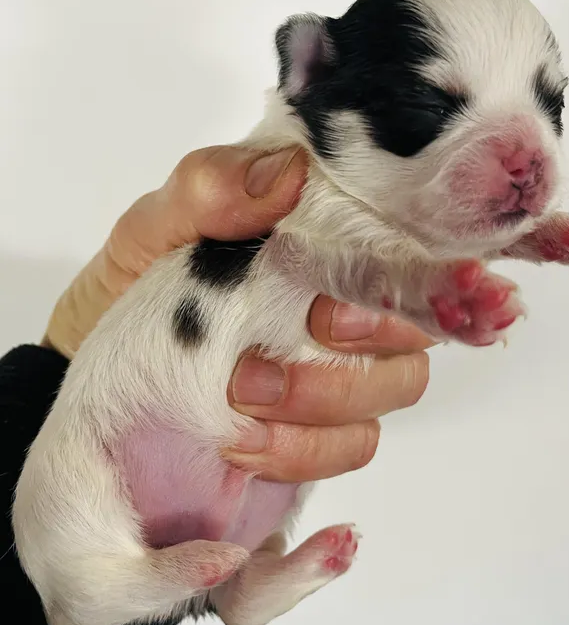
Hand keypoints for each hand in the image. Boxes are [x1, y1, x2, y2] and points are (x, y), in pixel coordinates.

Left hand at [44, 144, 432, 482]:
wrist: (98, 367)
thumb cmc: (134, 287)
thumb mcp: (153, 229)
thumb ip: (208, 190)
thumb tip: (288, 174)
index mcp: (324, 245)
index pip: (407, 253)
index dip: (405, 282)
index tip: (331, 313)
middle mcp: (349, 305)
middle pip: (414, 334)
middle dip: (355, 353)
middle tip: (267, 363)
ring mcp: (342, 369)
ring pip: (397, 389)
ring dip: (325, 404)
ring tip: (241, 401)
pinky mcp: (323, 428)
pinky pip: (355, 445)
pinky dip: (305, 450)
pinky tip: (244, 445)